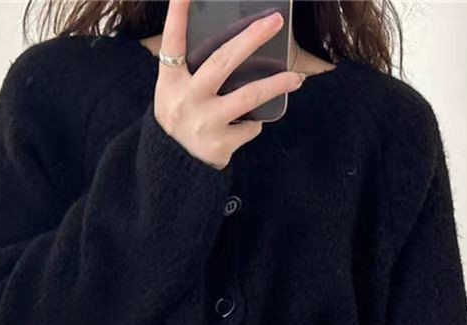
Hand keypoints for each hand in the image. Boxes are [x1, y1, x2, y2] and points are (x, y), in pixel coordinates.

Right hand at [154, 0, 305, 170]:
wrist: (174, 167)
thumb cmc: (180, 117)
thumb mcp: (174, 91)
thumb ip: (192, 69)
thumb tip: (235, 41)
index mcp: (170, 81)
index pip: (173, 42)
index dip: (177, 15)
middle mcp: (186, 100)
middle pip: (223, 61)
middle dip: (252, 38)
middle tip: (275, 22)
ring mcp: (203, 123)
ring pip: (248, 97)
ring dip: (276, 85)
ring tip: (296, 78)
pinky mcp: (219, 145)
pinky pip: (249, 127)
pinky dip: (252, 123)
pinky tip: (248, 124)